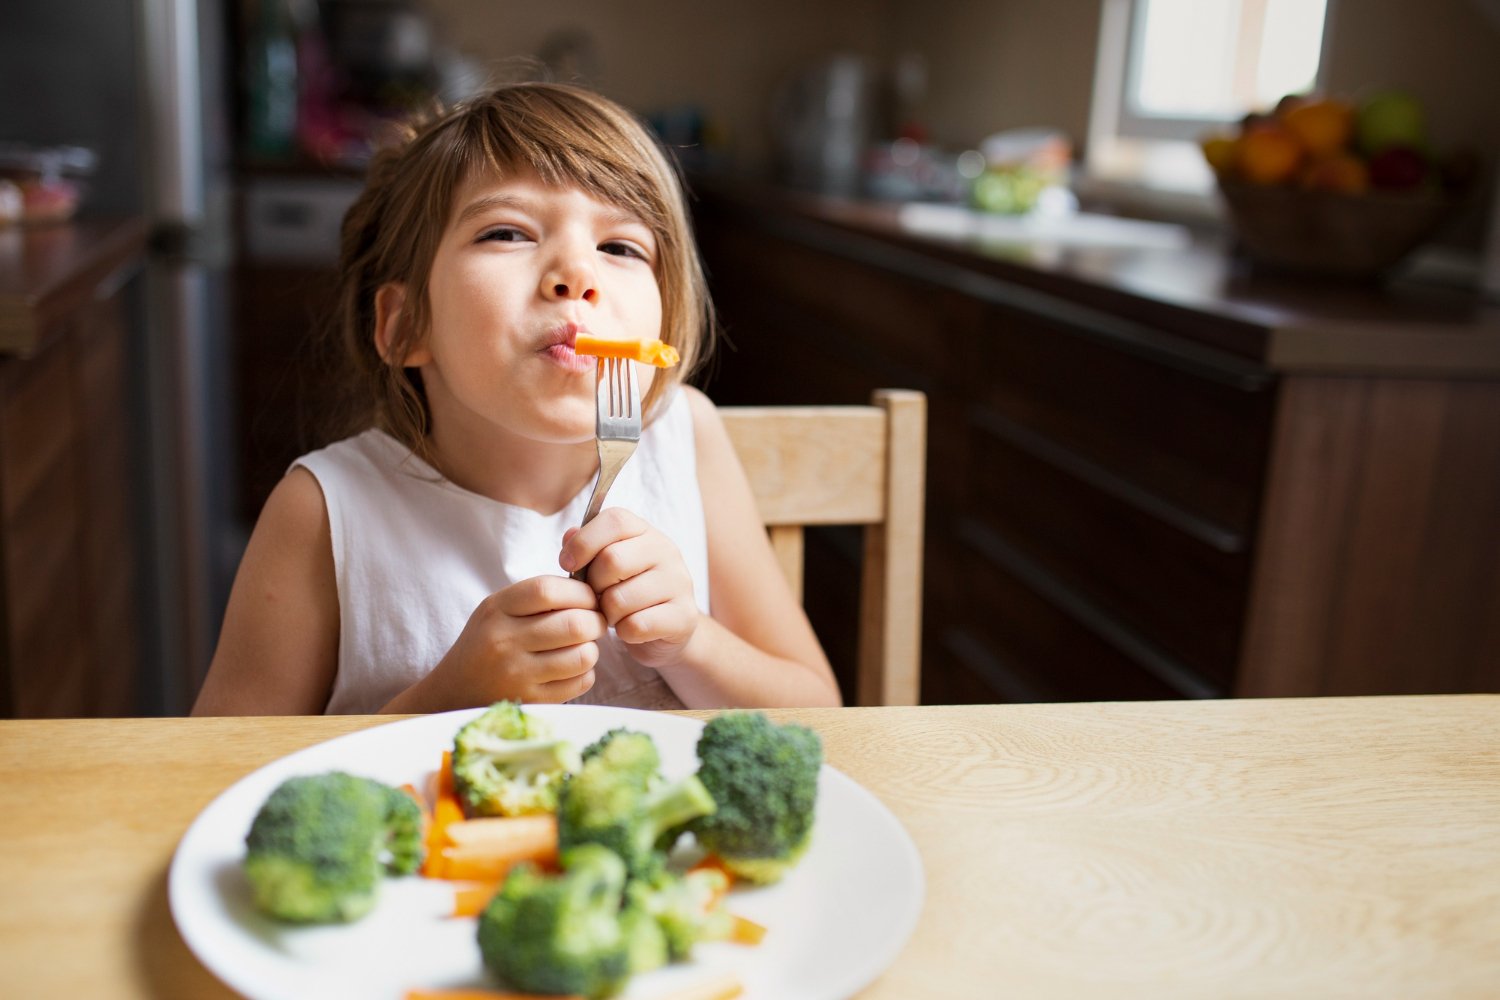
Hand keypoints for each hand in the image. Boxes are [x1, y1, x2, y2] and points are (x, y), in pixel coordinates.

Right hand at [422, 576, 604, 707]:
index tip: (589, 598)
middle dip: (596, 621)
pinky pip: (579, 683)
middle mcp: (504, 641)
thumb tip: (588, 582)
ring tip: (582, 646)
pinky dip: (585, 673)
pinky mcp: (530, 701)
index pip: (549, 590)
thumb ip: (537, 594)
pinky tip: (572, 668)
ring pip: (583, 656)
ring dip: (592, 648)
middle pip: (574, 624)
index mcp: (497, 609)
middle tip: (594, 623)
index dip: (581, 592)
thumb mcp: (498, 609)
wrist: (455, 690)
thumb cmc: (487, 641)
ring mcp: (517, 674)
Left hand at [560, 508, 700, 669]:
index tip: (566, 563)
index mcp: (645, 531)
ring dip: (608, 614)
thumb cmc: (627, 591)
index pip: (614, 521)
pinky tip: (629, 629)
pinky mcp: (684, 616)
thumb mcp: (603, 566)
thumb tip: (569, 536)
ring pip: (620, 599)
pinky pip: (636, 625)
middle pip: (612, 560)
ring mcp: (679, 583)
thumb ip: (585, 548)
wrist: (665, 628)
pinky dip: (624, 632)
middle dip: (593, 585)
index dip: (584, 541)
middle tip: (596, 596)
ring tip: (614, 614)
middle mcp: (667, 551)